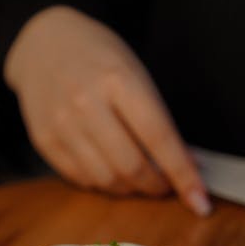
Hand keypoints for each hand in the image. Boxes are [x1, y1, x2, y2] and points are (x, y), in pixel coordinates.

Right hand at [3, 5, 211, 215]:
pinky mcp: (44, 140)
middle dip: (157, 186)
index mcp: (118, 80)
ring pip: (107, 180)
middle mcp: (86, 103)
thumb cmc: (100, 59)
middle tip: (166, 185)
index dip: (183, 175)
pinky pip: (82, 179)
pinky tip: (112, 170)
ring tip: (140, 178)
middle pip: (131, 167)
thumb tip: (189, 165)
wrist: (45, 43)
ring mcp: (61, 124)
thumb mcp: (137, 75)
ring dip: (131, 189)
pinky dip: (105, 183)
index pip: (159, 138)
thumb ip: (159, 120)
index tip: (201, 202)